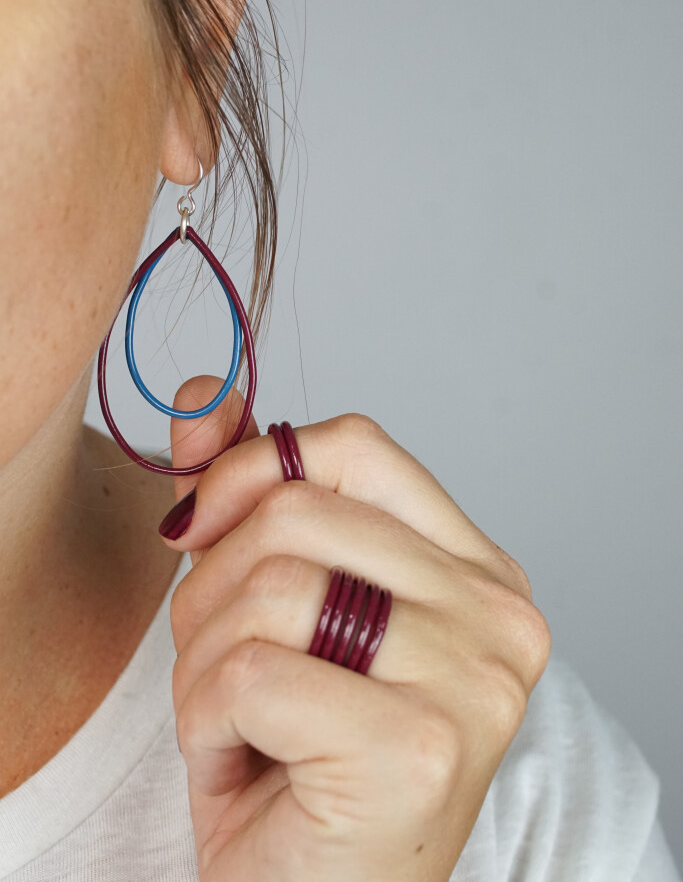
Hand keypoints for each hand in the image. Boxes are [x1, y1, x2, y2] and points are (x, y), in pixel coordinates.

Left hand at [161, 376, 551, 881]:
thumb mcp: (274, 609)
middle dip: (210, 583)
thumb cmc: (302, 757)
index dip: (253, 467)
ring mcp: (471, 681)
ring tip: (230, 714)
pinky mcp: (417, 749)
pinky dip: (207, 717)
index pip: (356, 447)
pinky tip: (240, 760)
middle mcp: (497, 616)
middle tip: (213, 654)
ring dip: (203, 658)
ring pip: (271, 586)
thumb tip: (203, 395)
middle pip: (297, 512)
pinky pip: (254, 671)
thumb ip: (248, 497)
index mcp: (477, 571)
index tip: (200, 524)